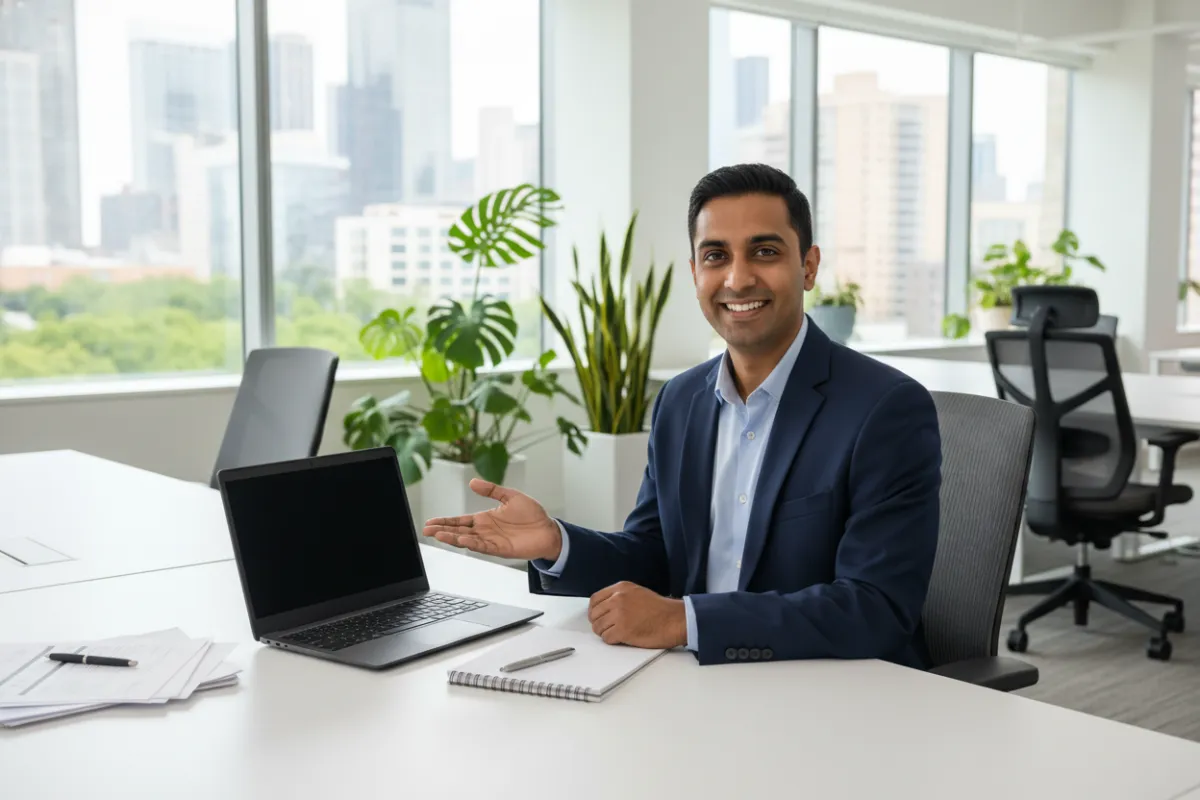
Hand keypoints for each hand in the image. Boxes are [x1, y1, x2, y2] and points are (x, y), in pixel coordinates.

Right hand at [422, 479, 561, 561]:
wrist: (549, 530)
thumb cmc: (532, 515)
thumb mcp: (510, 496)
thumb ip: (491, 490)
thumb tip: (472, 482)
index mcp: (485, 519)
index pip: (460, 521)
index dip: (445, 521)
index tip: (430, 522)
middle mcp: (485, 531)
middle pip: (459, 531)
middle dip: (442, 530)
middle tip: (426, 530)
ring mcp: (491, 540)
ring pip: (467, 540)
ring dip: (452, 538)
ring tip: (438, 535)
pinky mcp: (500, 549)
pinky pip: (483, 546)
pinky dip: (472, 544)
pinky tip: (461, 540)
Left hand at [588, 582, 686, 648]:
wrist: (674, 619)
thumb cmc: (659, 609)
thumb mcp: (637, 592)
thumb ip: (619, 596)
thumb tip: (603, 608)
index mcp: (620, 588)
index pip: (595, 599)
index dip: (594, 611)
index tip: (597, 617)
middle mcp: (617, 599)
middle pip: (594, 615)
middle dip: (599, 623)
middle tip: (608, 628)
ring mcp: (619, 615)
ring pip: (598, 627)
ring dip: (605, 633)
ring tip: (617, 633)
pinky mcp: (623, 630)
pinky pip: (606, 638)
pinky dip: (612, 640)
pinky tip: (622, 638)